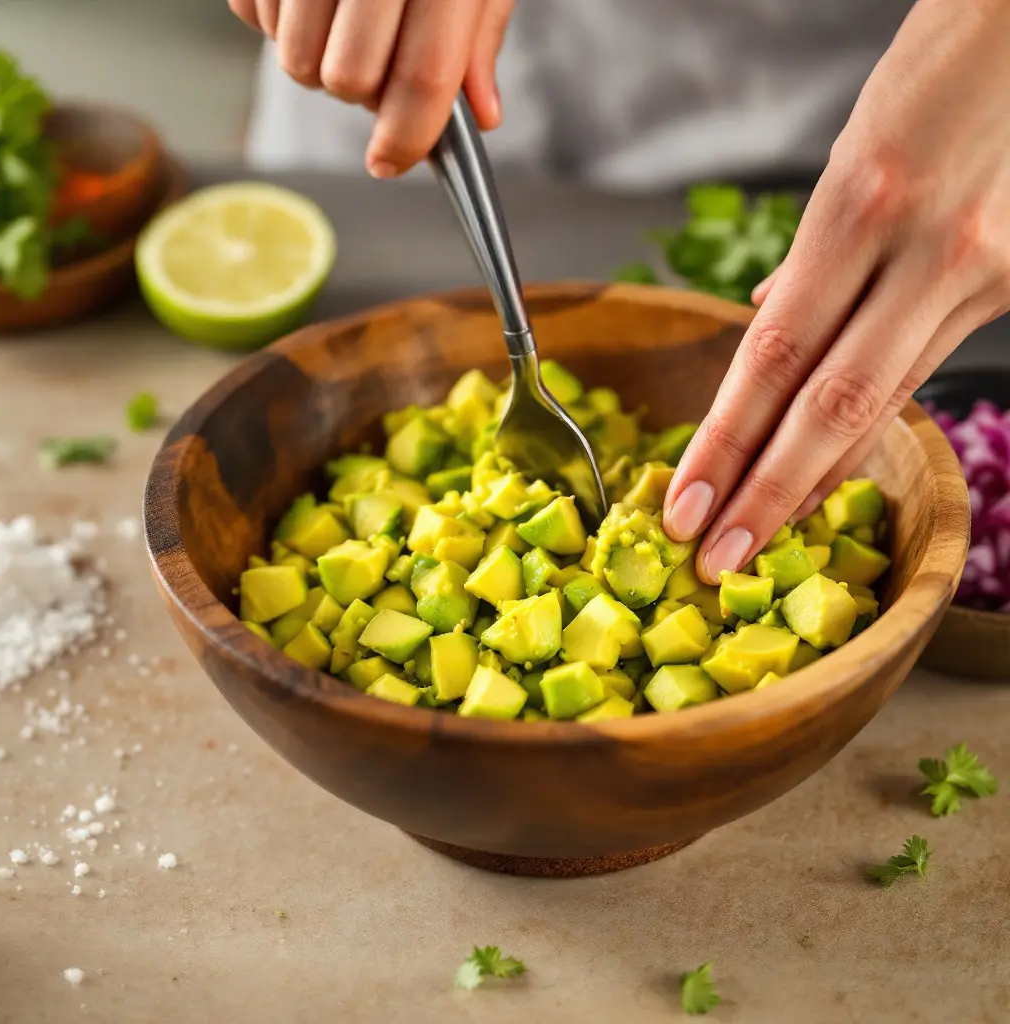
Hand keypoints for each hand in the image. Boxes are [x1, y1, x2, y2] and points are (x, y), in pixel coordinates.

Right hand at [227, 0, 513, 176]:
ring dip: (316, 60)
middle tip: (375, 64)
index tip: (392, 162)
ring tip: (339, 19)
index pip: (421, 77)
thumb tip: (479, 113)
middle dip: (361, 94)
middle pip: (348, 77)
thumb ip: (477, 37)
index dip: (407, 137)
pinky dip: (275, 21)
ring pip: (293, 57)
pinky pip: (250, 14)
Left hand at [663, 0, 1009, 584]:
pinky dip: (871, 426)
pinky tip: (832, 469)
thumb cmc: (945, 63)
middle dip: (766, 492)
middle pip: (828, 402)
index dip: (725, 442)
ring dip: (815, 477)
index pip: (773, 357)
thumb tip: (769, 316)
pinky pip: (925, 370)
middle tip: (714, 558)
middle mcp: (929, 251)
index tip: (685, 504)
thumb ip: (813, 250)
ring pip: (881, 402)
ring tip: (759, 535)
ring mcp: (986, 274)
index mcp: (863, 205)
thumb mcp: (855, 144)